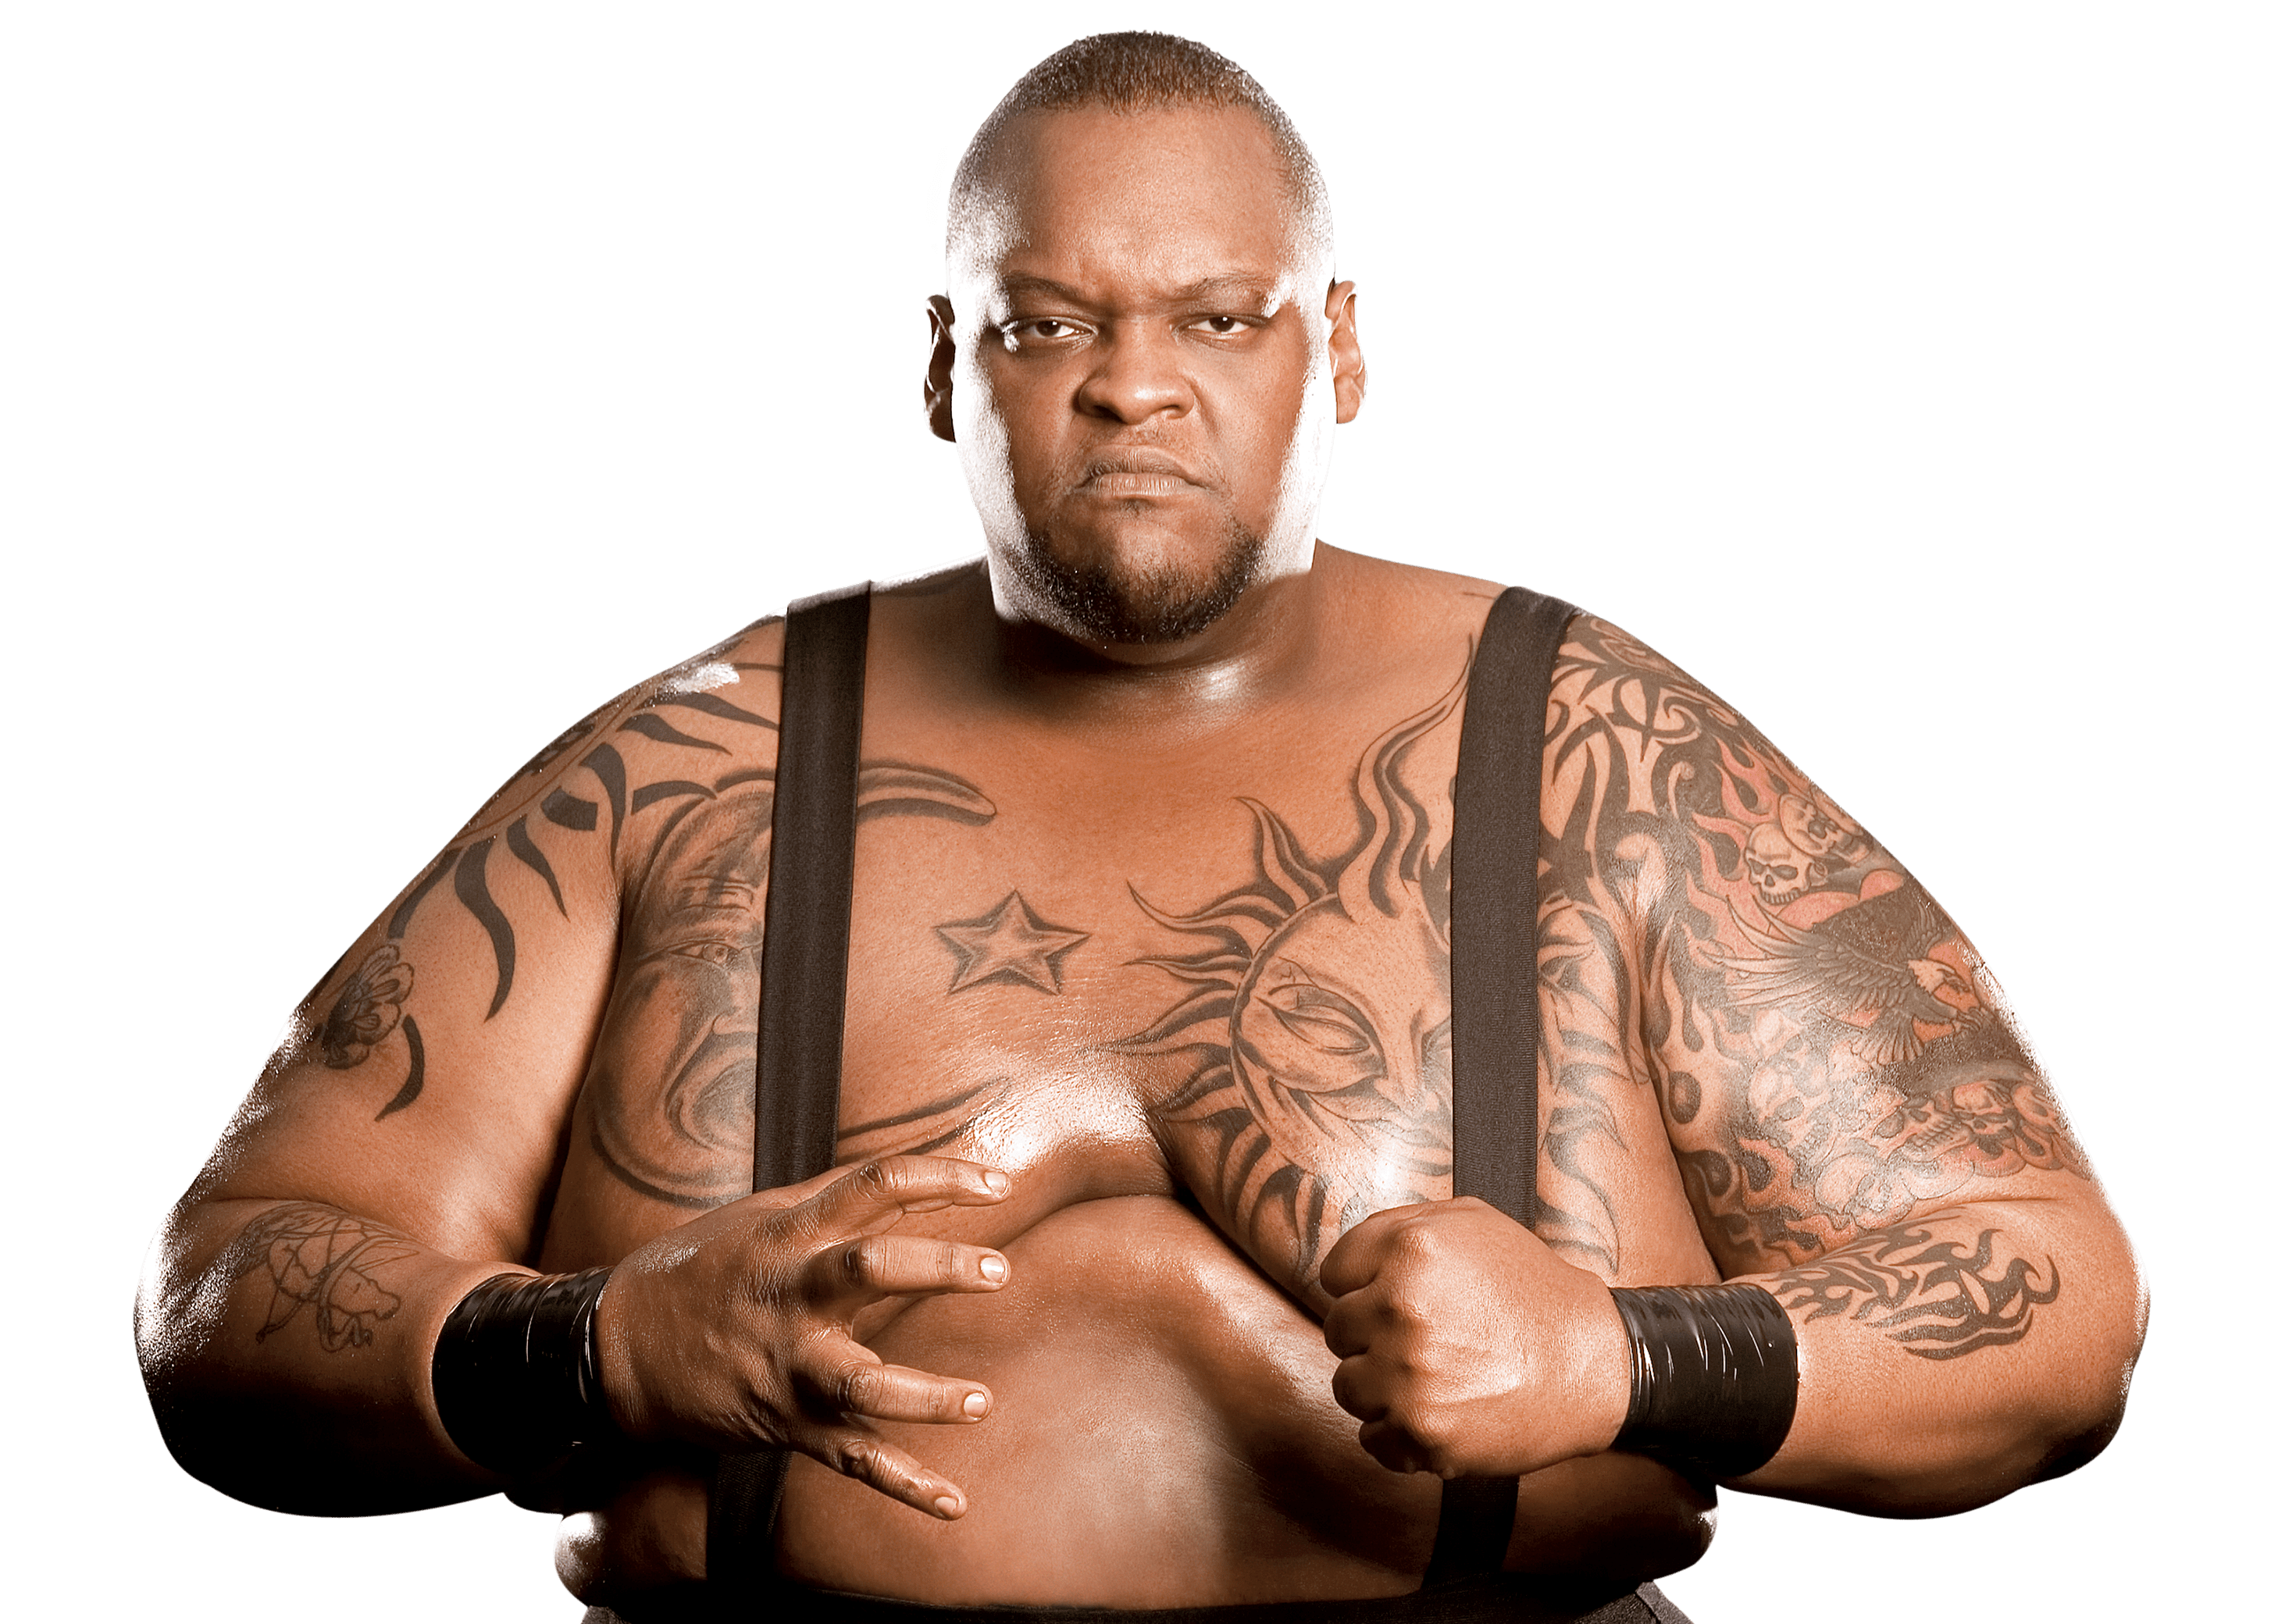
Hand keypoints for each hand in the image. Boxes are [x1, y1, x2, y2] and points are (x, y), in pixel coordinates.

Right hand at [597, 1155, 1012, 1519]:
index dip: (942, 1177)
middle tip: (999, 1270)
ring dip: (924, 1396)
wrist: (616, 1347)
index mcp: (792, 1233)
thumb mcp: (762, 1216)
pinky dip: (905, 1485)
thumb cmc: (701, 1269)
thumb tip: (914, 1177)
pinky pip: (851, 1459)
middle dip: (938, 1267)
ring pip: (861, 1382)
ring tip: (979, 1401)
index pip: (875, 1185)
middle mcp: (793, 1295)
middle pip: (870, 1268)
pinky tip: (955, 1502)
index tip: (999, 1183)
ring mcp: (789, 1364)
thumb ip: (836, 1199)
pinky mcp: (786, 1422)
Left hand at [1320, 1198, 1631, 1478]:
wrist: (1591, 1364)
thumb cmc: (1534, 1293)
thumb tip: (1347, 1258)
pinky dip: (1397, 1434)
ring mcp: (1409, 1375)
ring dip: (1380, 1386)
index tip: (1390, 1299)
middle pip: (1338, 1330)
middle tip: (1423, 1340)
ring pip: (1348, 1386)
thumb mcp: (1472, 1222)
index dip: (1363, 1287)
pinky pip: (1371, 1438)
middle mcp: (1401, 1309)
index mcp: (1410, 1250)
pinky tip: (1434, 1412)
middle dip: (1372, 1335)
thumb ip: (1399, 1225)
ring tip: (1431, 1377)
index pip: (1334, 1274)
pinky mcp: (1422, 1431)